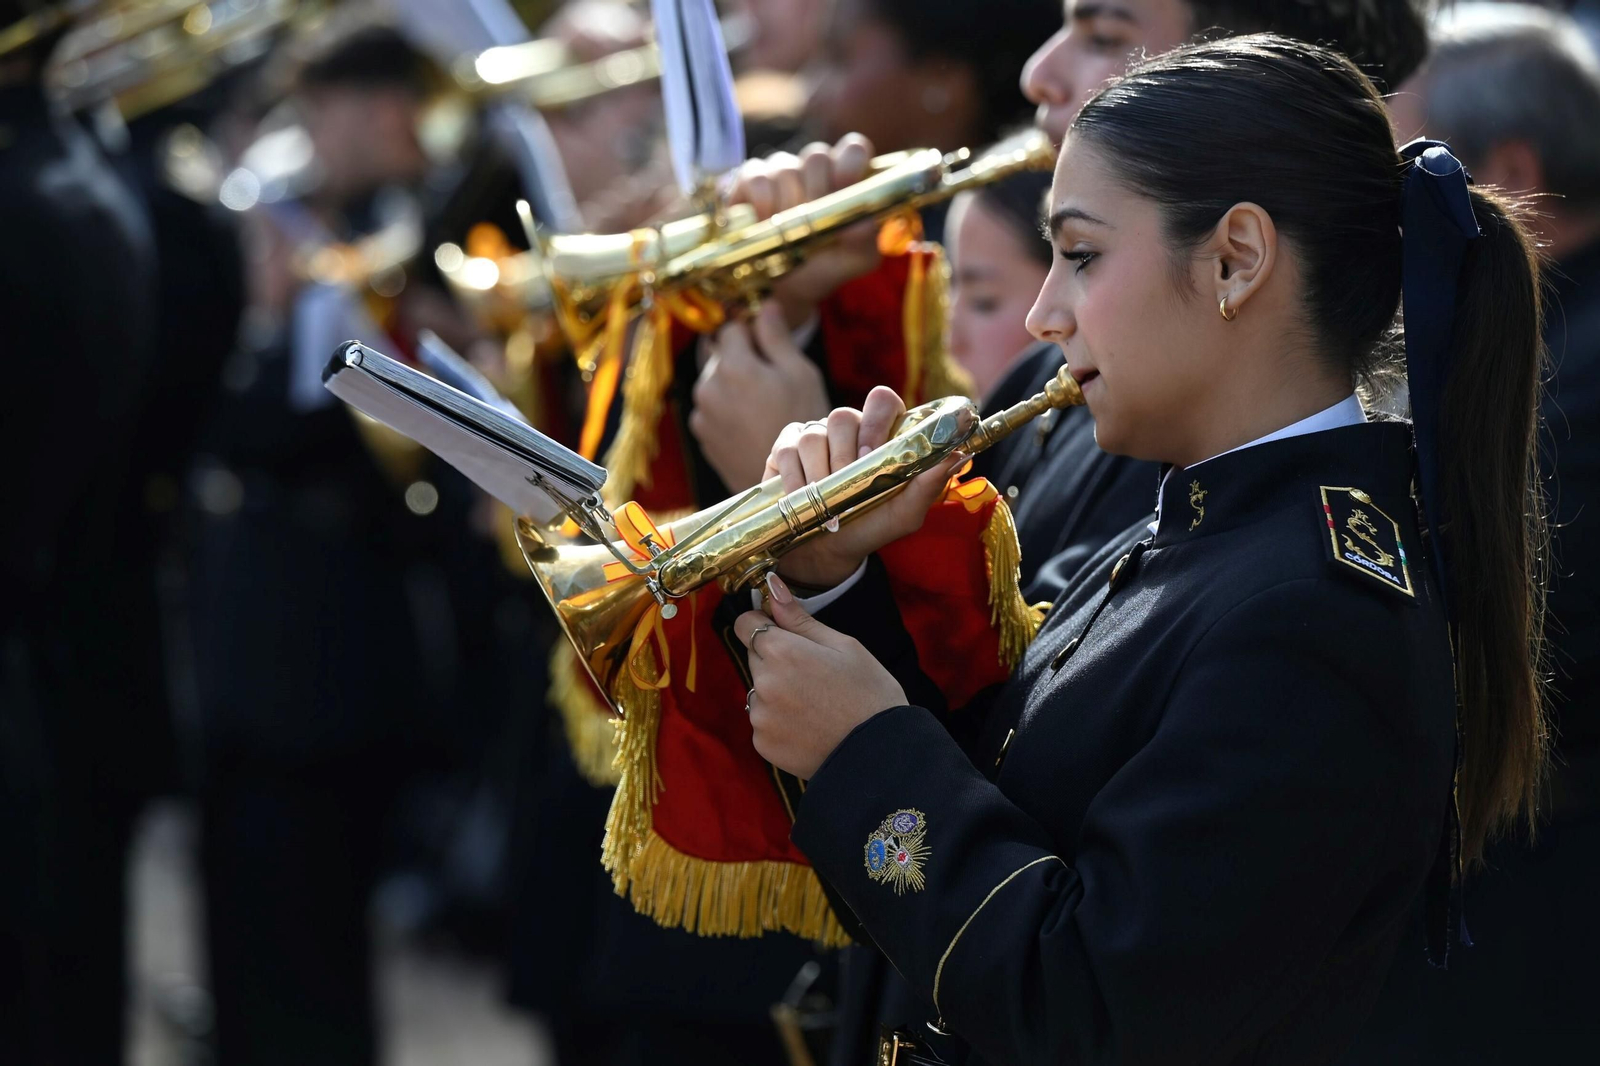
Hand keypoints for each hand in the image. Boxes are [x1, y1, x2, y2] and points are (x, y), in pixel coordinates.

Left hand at [689, 302, 829, 490]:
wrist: (789, 481)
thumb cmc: (801, 423)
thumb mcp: (799, 373)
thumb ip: (776, 337)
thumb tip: (765, 306)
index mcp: (733, 365)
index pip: (730, 326)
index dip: (749, 328)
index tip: (766, 339)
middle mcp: (708, 386)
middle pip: (717, 353)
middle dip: (738, 354)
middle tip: (768, 372)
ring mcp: (701, 413)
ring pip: (713, 380)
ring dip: (731, 381)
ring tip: (761, 400)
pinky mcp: (702, 434)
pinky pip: (711, 406)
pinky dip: (726, 405)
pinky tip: (751, 418)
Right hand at [725, 136, 882, 327]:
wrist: (784, 289)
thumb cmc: (824, 265)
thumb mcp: (854, 259)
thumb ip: (866, 240)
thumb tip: (862, 224)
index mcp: (844, 178)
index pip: (852, 149)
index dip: (850, 162)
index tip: (844, 187)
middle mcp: (813, 169)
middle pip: (817, 155)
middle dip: (817, 191)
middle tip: (813, 223)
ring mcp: (780, 171)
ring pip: (787, 169)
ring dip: (789, 206)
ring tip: (788, 234)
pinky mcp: (750, 179)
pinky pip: (758, 179)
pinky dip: (763, 203)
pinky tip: (764, 223)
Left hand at [735, 574, 906, 779]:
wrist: (879, 754)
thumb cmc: (869, 693)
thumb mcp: (843, 646)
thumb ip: (799, 618)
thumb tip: (771, 587)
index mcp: (781, 651)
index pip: (745, 624)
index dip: (764, 625)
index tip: (784, 635)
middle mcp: (762, 682)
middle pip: (754, 657)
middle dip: (775, 659)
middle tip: (814, 674)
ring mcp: (760, 716)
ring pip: (758, 691)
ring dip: (776, 691)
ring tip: (815, 704)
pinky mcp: (762, 743)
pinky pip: (763, 721)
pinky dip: (779, 721)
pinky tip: (809, 726)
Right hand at [765, 387, 962, 587]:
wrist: (827, 553)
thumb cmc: (870, 527)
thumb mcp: (904, 515)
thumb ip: (929, 485)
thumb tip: (955, 454)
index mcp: (881, 434)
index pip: (883, 400)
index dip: (877, 421)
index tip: (871, 454)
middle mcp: (848, 428)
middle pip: (844, 416)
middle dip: (845, 455)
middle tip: (847, 487)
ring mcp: (815, 435)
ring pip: (814, 434)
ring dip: (820, 473)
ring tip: (826, 502)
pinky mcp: (785, 448)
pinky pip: (787, 449)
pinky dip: (795, 478)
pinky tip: (802, 498)